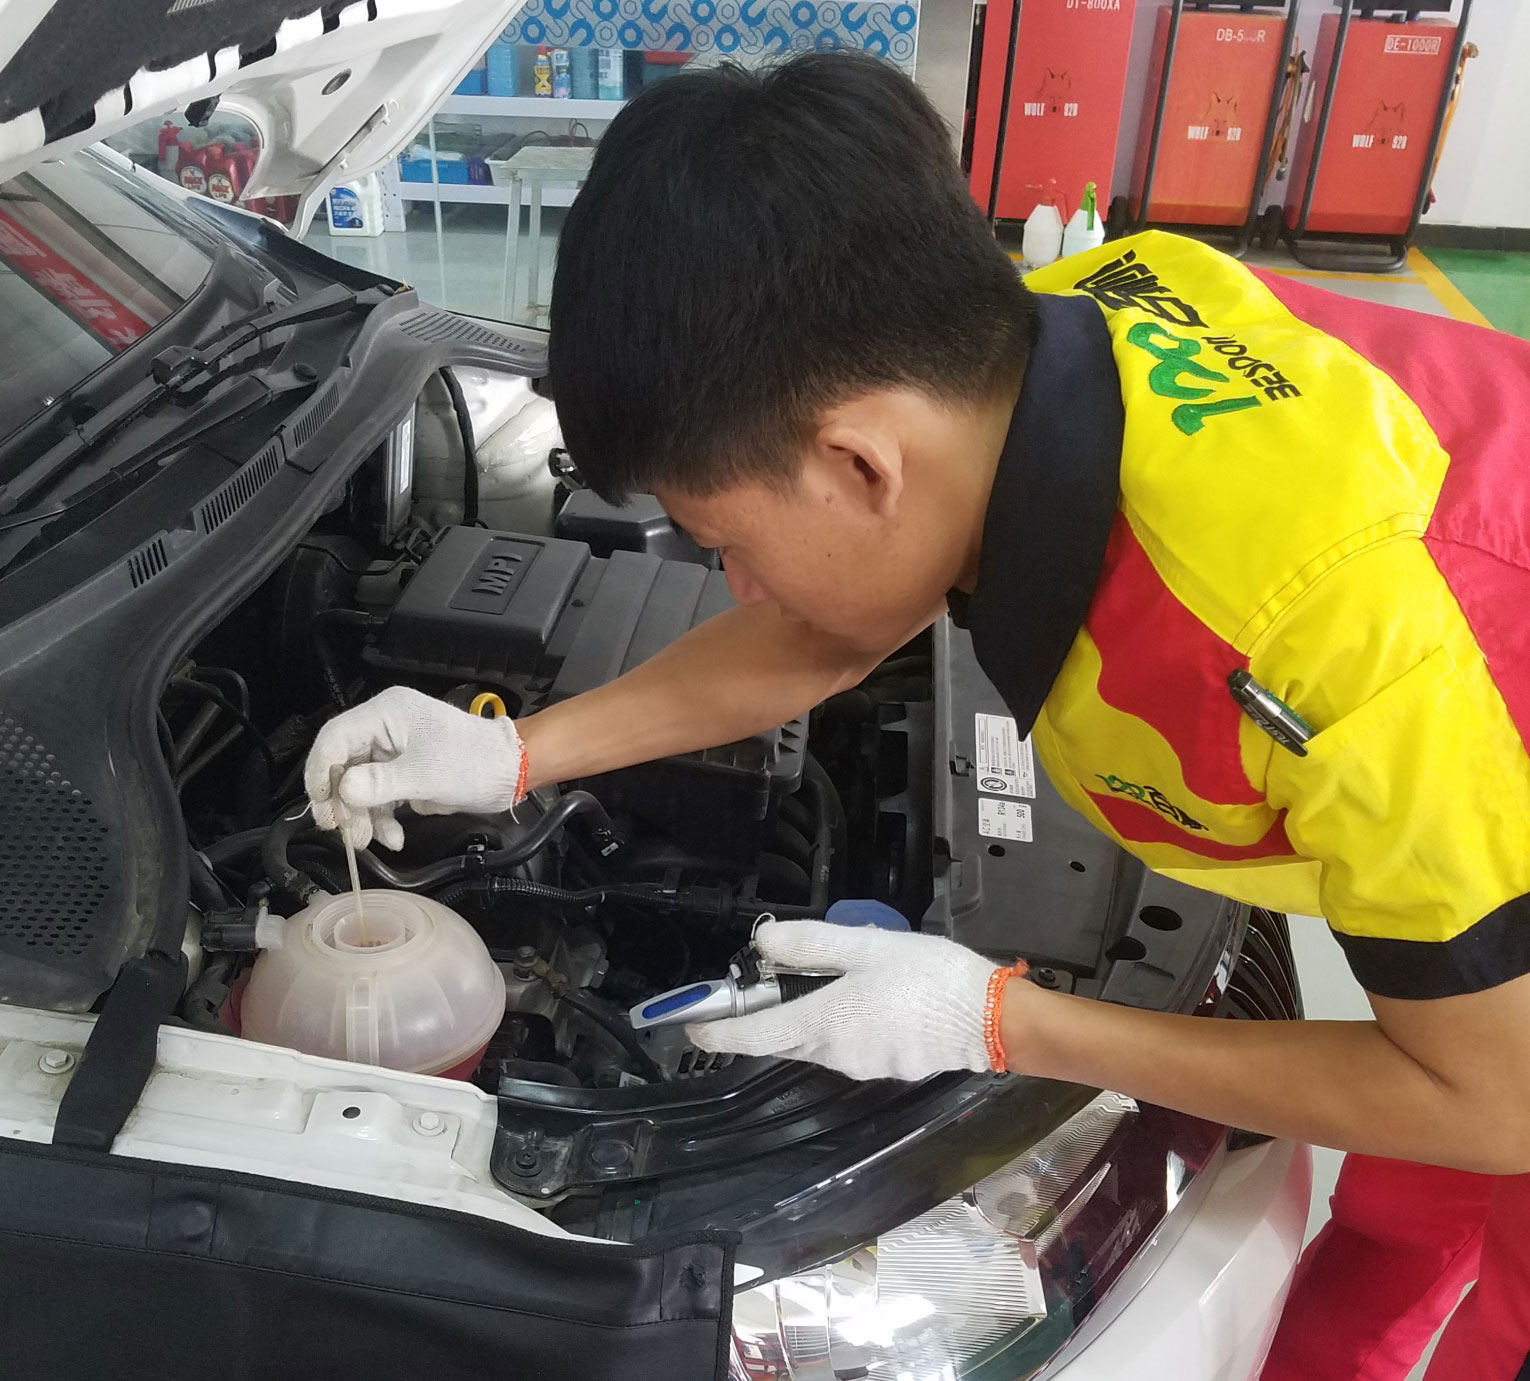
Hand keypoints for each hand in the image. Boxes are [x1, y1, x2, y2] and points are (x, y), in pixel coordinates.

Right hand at [304, 686, 526, 849]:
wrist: (512, 772)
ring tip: (367, 841)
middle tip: (343, 832)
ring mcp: (393, 752)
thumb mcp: (426, 774)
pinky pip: (379, 797)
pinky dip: (382, 819)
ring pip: (359, 786)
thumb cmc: (473, 762)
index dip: (321, 771)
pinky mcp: (404, 774)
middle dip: (343, 801)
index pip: (335, 738)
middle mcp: (384, 729)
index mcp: (386, 714)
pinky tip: (392, 838)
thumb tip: (343, 791)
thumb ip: (381, 783)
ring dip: (361, 816)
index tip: (322, 804)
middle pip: (343, 765)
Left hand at [687, 920, 1011, 1080]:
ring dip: (810, 1017)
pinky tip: (870, 999)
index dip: (718, 1033)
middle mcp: (835, 1054)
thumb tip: (763, 943)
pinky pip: (849, 1046)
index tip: (690, 1027)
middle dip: (766, 1017)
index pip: (755, 1036)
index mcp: (825, 1022)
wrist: (992, 1018)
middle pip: (784, 1039)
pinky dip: (843, 1025)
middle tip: (763, 982)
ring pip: (817, 1042)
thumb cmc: (927, 976)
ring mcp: (862, 1066)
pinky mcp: (888, 1068)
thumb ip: (812, 944)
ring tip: (834, 978)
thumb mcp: (867, 946)